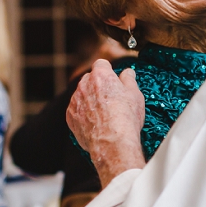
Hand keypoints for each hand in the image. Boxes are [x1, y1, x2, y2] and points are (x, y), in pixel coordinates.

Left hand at [67, 59, 145, 187]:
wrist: (112, 142)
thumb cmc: (125, 118)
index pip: (101, 64)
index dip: (108, 71)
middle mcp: (84, 85)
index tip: (114, 80)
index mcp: (100, 75)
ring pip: (82, 95)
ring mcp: (75, 101)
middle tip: (111, 99)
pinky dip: (84, 114)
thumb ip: (129, 80)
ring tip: (104, 114)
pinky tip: (96, 123)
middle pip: (90, 79)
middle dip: (98, 85)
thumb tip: (128, 72)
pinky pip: (76, 110)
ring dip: (90, 100)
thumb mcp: (135, 95)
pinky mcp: (70, 116)